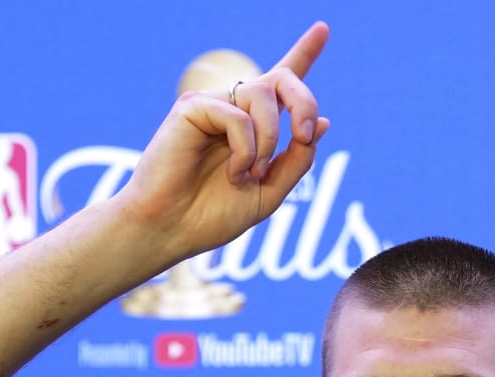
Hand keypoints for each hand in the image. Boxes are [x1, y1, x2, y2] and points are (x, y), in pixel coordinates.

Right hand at [114, 22, 331, 263]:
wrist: (171, 230)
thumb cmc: (212, 216)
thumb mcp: (270, 193)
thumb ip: (297, 161)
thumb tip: (322, 122)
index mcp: (254, 128)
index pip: (282, 86)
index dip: (304, 54)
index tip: (323, 28)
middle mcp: (234, 110)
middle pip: (282, 81)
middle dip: (304, 103)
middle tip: (302, 136)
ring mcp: (212, 105)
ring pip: (262, 96)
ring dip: (268, 140)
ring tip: (249, 174)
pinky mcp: (192, 107)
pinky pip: (237, 115)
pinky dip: (245, 149)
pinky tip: (233, 172)